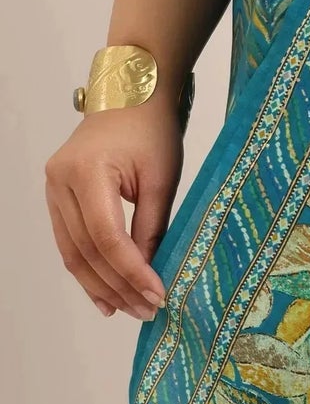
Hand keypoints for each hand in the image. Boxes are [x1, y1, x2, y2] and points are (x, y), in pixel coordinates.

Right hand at [45, 98, 182, 320]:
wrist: (132, 93)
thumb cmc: (152, 128)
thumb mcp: (162, 175)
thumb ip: (153, 225)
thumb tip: (149, 273)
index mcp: (88, 170)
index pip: (107, 235)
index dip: (130, 270)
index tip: (155, 294)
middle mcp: (61, 182)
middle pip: (86, 249)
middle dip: (117, 285)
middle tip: (145, 310)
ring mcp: (53, 189)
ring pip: (73, 251)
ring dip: (100, 285)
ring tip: (125, 309)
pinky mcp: (57, 196)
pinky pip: (70, 240)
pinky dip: (88, 267)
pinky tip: (104, 292)